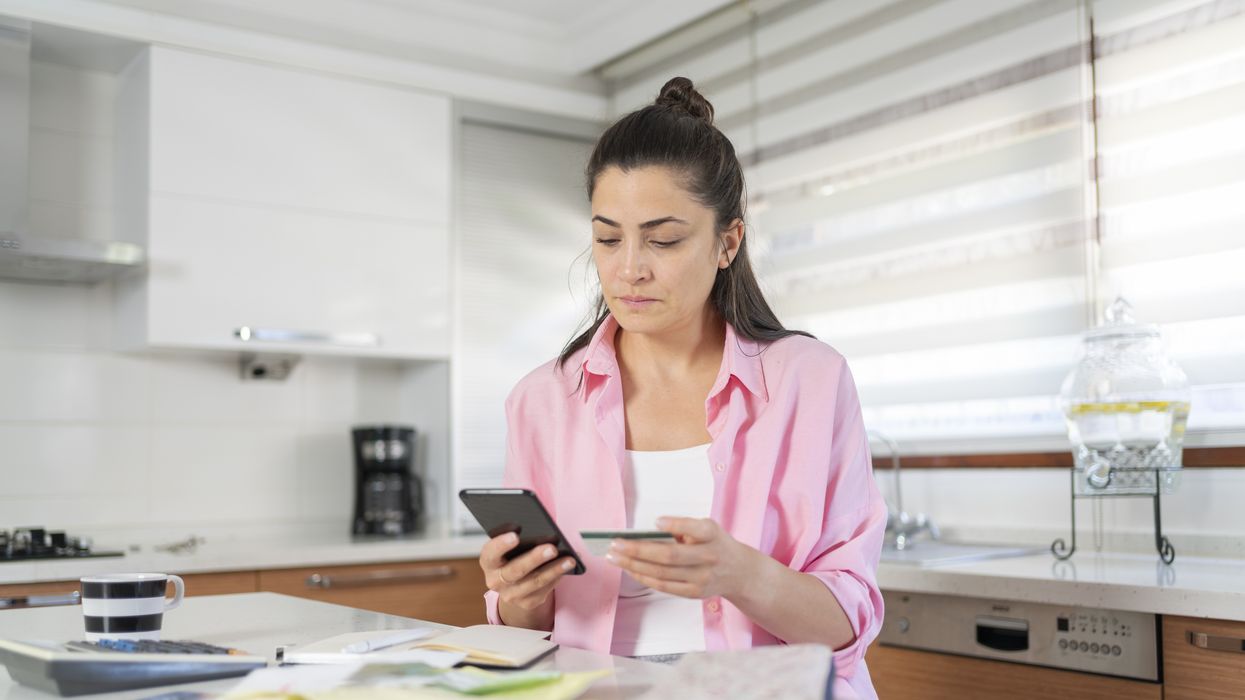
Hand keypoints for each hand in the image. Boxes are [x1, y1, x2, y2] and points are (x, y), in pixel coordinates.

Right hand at [479, 533, 576, 613]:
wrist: (512, 584)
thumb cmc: (512, 556)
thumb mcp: (508, 548)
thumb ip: (516, 539)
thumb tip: (540, 530)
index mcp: (488, 562)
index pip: (490, 553)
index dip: (501, 545)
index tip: (515, 536)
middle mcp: (495, 581)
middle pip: (516, 570)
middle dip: (535, 558)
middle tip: (552, 548)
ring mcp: (511, 595)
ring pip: (535, 582)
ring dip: (554, 570)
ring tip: (569, 560)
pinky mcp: (527, 603)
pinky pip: (544, 590)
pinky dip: (557, 577)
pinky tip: (566, 568)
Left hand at [605, 517, 751, 599]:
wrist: (740, 572)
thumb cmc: (716, 544)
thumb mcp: (708, 528)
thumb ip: (684, 527)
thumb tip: (648, 532)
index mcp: (712, 535)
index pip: (695, 528)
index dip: (675, 525)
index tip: (656, 522)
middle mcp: (708, 557)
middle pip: (669, 556)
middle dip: (638, 550)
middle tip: (615, 544)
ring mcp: (701, 578)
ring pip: (661, 573)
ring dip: (633, 565)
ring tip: (614, 557)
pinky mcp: (693, 593)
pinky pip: (663, 586)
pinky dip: (643, 577)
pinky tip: (628, 569)